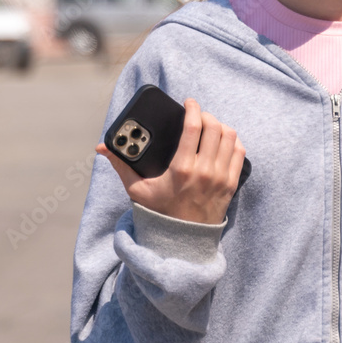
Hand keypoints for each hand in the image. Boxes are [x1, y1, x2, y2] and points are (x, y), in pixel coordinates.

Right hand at [96, 98, 245, 224]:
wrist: (183, 241)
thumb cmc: (159, 212)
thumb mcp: (137, 190)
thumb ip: (121, 165)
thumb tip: (102, 147)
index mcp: (182, 169)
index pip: (193, 127)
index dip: (192, 108)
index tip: (188, 102)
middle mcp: (205, 171)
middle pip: (215, 127)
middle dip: (206, 115)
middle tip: (197, 115)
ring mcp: (221, 177)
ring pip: (230, 136)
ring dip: (220, 126)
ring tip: (210, 126)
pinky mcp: (231, 183)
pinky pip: (240, 152)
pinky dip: (233, 140)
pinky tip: (223, 139)